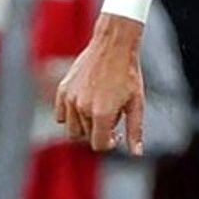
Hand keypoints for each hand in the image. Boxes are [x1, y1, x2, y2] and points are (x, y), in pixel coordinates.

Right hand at [53, 14, 144, 154]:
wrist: (114, 45)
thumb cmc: (128, 74)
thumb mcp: (137, 103)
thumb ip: (135, 130)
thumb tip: (137, 153)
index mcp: (102, 114)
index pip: (99, 144)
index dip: (110, 143)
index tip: (117, 133)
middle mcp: (82, 108)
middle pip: (86, 136)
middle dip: (99, 130)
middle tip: (112, 114)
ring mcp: (70, 99)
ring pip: (72, 128)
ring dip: (85, 124)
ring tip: (99, 107)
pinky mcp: (63, 90)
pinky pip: (61, 114)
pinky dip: (71, 114)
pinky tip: (86, 102)